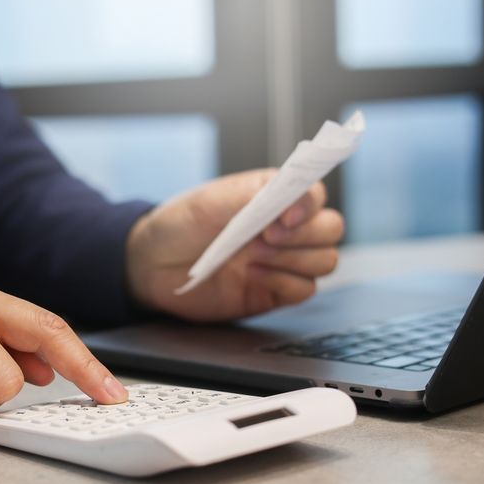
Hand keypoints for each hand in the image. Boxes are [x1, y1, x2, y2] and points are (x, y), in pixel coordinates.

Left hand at [126, 168, 343, 321]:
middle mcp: (284, 227)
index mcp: (272, 197)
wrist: (153, 265)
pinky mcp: (275, 290)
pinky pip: (305, 290)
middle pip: (330, 228)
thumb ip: (248, 195)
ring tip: (253, 255)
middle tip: (266, 237)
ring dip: (293, 259)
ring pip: (325, 260)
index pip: (314, 194)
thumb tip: (285, 193)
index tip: (285, 215)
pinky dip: (284, 282)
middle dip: (304, 234)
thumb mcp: (208, 202)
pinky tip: (252, 274)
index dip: (309, 204)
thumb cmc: (179, 225)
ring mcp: (283, 260)